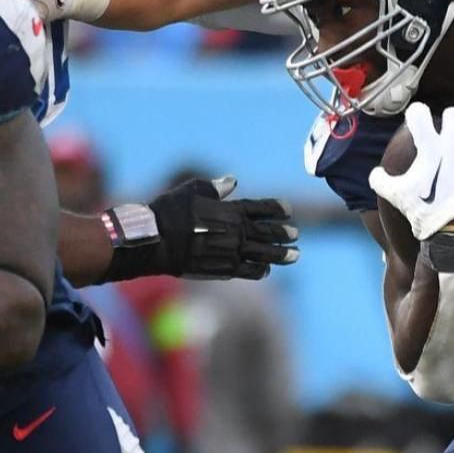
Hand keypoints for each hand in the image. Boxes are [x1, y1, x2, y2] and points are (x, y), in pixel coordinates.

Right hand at [118, 176, 300, 280]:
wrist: (158, 240)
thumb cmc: (171, 211)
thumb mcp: (194, 190)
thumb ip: (216, 187)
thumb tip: (233, 181)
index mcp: (231, 210)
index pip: (261, 209)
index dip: (276, 209)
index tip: (288, 210)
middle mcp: (236, 231)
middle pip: (267, 233)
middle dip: (283, 234)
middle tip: (296, 235)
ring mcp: (232, 251)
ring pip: (264, 254)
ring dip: (280, 255)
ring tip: (295, 255)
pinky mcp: (224, 269)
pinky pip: (248, 271)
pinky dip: (260, 270)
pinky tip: (266, 270)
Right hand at [368, 103, 453, 240]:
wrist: (451, 230)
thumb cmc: (423, 212)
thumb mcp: (394, 195)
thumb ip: (380, 180)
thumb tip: (376, 174)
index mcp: (429, 147)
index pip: (419, 112)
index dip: (416, 114)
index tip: (417, 120)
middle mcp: (452, 145)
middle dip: (450, 120)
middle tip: (447, 131)